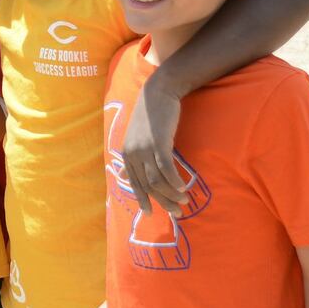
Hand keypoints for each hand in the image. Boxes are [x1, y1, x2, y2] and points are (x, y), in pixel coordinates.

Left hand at [124, 78, 187, 219]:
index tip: (151, 214)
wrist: (157, 93)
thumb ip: (132, 158)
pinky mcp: (158, 143)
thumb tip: (123, 174)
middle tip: (177, 212)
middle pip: (148, 186)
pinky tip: (184, 187)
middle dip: (162, 202)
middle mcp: (132, 154)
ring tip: (185, 201)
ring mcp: (144, 149)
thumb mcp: (135, 138)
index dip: (143, 200)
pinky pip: (166, 167)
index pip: (135, 184)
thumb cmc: (149, 117)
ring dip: (172, 194)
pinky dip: (174, 180)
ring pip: (157, 180)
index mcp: (127, 155)